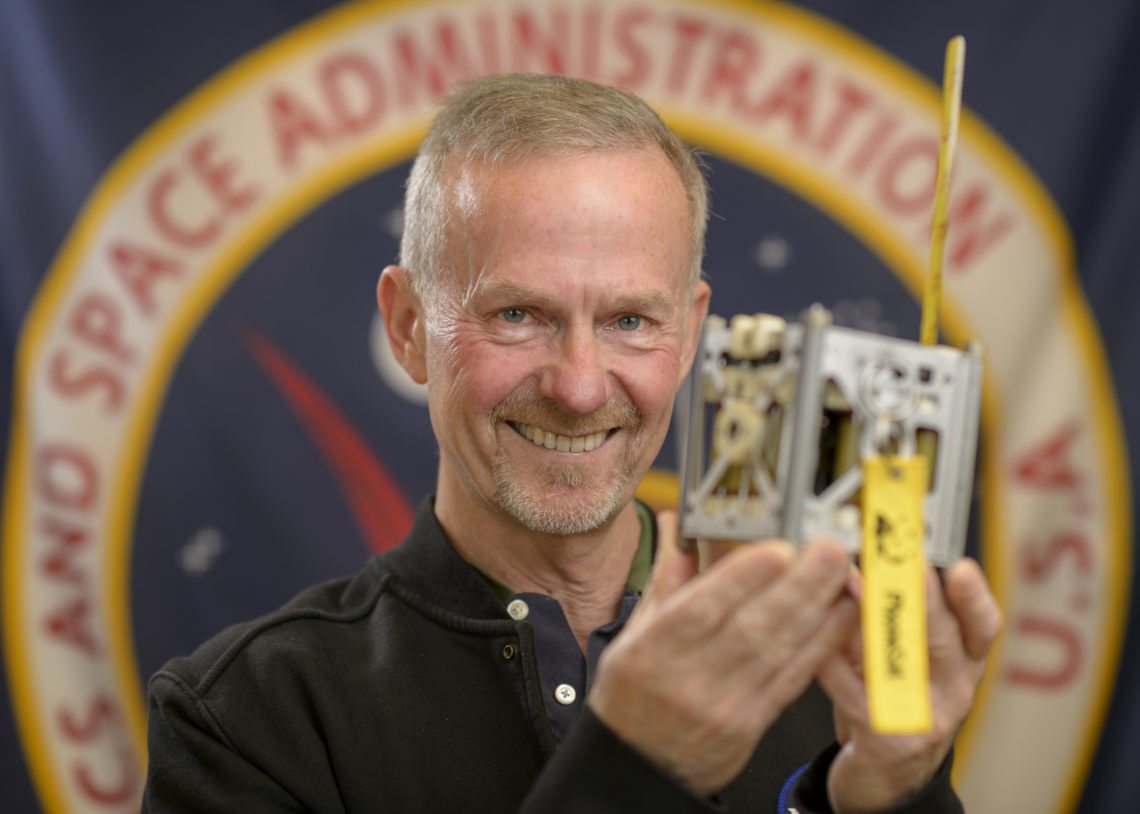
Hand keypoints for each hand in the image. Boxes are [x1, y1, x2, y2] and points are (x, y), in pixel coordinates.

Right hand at [587, 511, 857, 796]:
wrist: (640, 767)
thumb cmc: (630, 698)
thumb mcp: (631, 637)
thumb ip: (664, 581)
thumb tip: (677, 526)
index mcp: (652, 651)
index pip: (700, 609)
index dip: (741, 579)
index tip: (776, 548)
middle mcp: (689, 680)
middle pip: (750, 628)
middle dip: (796, 585)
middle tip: (827, 549)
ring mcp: (724, 705)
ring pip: (777, 651)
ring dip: (816, 609)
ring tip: (841, 573)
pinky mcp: (751, 725)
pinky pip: (791, 681)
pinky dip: (818, 646)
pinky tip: (839, 617)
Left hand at [818, 559, 1001, 812]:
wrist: (887, 780)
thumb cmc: (896, 705)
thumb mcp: (910, 661)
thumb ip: (892, 617)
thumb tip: (859, 565)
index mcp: (963, 665)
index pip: (983, 628)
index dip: (973, 599)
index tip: (961, 568)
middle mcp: (951, 691)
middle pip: (944, 640)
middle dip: (923, 599)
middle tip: (905, 566)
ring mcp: (924, 718)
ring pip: (900, 663)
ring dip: (874, 621)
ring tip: (854, 587)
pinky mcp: (886, 739)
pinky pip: (855, 694)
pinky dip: (834, 665)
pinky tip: (817, 644)